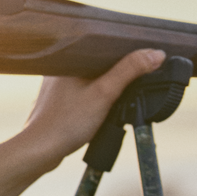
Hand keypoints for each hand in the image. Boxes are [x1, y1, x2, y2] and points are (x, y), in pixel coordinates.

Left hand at [0, 48, 166, 195]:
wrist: (41, 150)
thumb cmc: (66, 122)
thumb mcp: (104, 93)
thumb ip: (129, 71)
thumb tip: (155, 54)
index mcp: (68, 57)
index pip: (103, 44)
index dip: (125, 48)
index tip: (144, 56)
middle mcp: (61, 67)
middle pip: (99, 61)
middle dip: (118, 68)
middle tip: (138, 74)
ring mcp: (58, 84)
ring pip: (92, 77)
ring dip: (107, 84)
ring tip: (122, 89)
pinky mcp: (59, 100)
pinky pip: (84, 91)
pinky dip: (96, 96)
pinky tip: (104, 104)